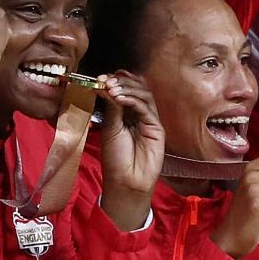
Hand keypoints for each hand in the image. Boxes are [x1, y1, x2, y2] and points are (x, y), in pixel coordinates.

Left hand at [94, 74, 165, 227]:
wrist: (125, 181)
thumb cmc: (115, 158)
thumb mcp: (109, 128)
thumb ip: (111, 107)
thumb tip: (107, 85)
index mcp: (126, 113)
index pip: (125, 89)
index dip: (116, 80)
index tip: (101, 78)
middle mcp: (139, 114)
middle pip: (137, 88)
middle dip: (121, 81)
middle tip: (107, 81)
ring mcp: (149, 120)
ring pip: (144, 94)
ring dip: (127, 88)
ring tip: (112, 89)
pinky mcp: (157, 128)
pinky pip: (147, 108)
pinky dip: (133, 100)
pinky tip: (120, 98)